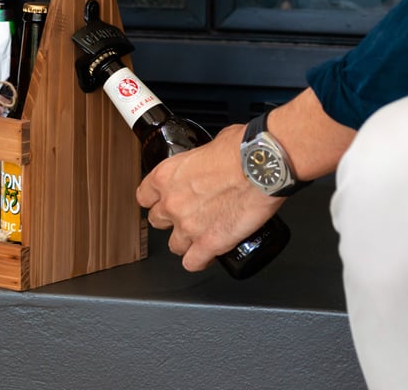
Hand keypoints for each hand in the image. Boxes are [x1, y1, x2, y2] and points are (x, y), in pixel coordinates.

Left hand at [136, 126, 283, 272]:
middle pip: (157, 221)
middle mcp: (173, 202)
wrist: (262, 166)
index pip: (144, 196)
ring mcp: (189, 226)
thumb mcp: (210, 145)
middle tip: (187, 215)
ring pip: (174, 246)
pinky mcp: (210, 244)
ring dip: (186, 242)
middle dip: (171, 220)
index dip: (155, 199)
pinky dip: (200, 261)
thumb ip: (200, 159)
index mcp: (167, 175)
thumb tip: (208, 161)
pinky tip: (208, 255)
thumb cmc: (241, 150)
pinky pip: (193, 263)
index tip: (163, 200)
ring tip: (200, 237)